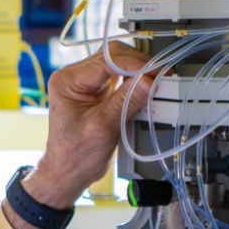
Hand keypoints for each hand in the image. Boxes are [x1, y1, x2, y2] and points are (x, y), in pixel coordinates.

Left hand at [20, 42, 156, 210]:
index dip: (134, 64)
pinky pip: (119, 77)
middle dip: (138, 64)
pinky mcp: (97, 91)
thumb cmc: (74, 155)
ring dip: (138, 70)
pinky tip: (145, 88)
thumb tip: (148, 80)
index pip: (106, 60)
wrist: (68, 172)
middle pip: (113, 56)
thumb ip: (126, 101)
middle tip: (161, 75)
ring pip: (117, 63)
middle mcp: (75, 77)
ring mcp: (86, 83)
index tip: (156, 72)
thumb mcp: (103, 128)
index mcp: (68, 80)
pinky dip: (134, 80)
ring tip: (156, 80)